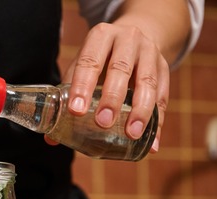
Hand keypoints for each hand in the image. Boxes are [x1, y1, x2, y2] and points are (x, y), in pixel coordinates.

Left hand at [61, 22, 169, 151]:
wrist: (135, 36)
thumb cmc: (101, 57)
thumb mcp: (82, 66)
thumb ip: (67, 97)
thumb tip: (52, 139)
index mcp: (101, 36)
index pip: (90, 61)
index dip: (82, 85)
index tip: (76, 110)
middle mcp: (127, 39)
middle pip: (120, 69)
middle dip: (112, 98)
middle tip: (103, 123)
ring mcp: (149, 52)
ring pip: (147, 81)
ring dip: (140, 111)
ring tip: (132, 134)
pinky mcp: (165, 67)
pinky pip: (163, 96)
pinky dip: (157, 121)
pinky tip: (151, 143)